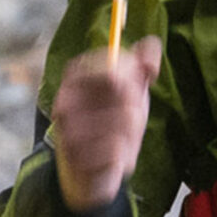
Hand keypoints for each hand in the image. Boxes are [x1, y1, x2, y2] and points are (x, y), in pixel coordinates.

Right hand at [50, 36, 161, 212]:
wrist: (90, 170)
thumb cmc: (111, 121)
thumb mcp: (130, 89)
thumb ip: (142, 64)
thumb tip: (151, 45)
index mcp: (75, 77)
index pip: (112, 61)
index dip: (132, 72)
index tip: (136, 81)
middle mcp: (65, 101)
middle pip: (125, 88)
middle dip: (137, 104)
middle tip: (130, 119)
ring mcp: (68, 129)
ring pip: (128, 118)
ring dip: (133, 132)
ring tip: (121, 139)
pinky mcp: (77, 157)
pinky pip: (119, 148)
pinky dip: (125, 153)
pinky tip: (114, 156)